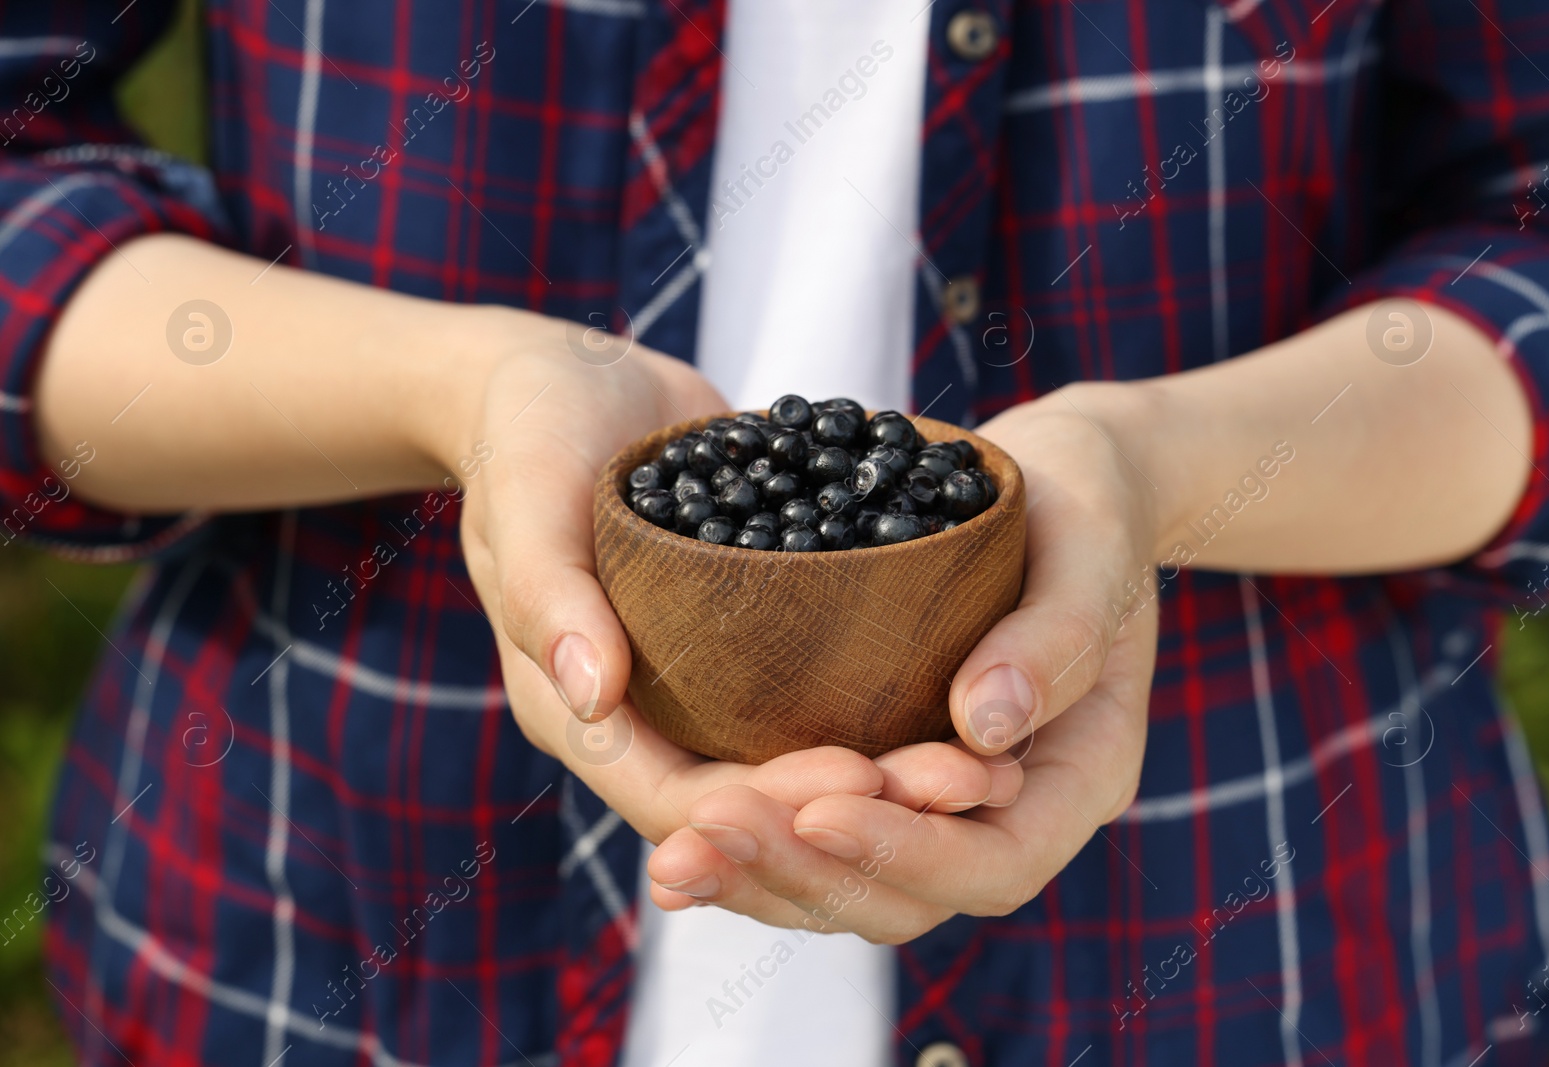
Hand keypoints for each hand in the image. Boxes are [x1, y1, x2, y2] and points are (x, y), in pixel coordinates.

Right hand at [446, 313, 1021, 848]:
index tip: (859, 778)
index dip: (765, 808)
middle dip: (847, 807)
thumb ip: (546, 591)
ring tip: (980, 767)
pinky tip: (966, 697)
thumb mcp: (529, 490)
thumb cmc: (529, 427)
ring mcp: (696, 685)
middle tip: (954, 783)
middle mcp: (641, 716)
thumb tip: (593, 697)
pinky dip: (882, 713)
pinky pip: (813, 699)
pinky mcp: (746, 644)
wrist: (571, 380)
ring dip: (880, 776)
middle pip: (749, 801)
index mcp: (576, 709)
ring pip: (791, 764)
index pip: (674, 799)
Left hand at [645, 385, 1158, 939]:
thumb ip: (1054, 639)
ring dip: (760, 876)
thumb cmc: (1086, 513)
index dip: (908, 853)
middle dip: (805, 874)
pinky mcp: (879, 779)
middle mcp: (1005, 816)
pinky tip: (677, 835)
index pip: (994, 863)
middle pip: (906, 899)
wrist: (1059, 491)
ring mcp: (939, 808)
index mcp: (1077, 779)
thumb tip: (981, 724)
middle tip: (710, 831)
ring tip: (676, 856)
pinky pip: (816, 837)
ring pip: (848, 886)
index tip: (822, 811)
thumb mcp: (1091, 555)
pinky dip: (752, 844)